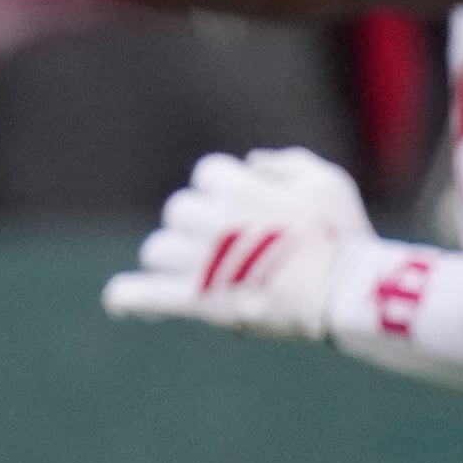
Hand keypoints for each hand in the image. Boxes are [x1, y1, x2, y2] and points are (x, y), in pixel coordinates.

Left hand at [102, 148, 375, 337]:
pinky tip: (118, 301)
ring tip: (201, 271)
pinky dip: (129, 298)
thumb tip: (251, 161)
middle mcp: (210, 221)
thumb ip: (288, 163)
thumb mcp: (328, 184)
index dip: (225, 189)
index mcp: (237, 189)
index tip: (248, 207)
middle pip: (178, 209)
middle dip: (199, 222)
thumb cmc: (341, 237)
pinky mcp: (196, 301)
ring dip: (173, 256)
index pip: (207, 174)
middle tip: (232, 244)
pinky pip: (146, 296)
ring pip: (157, 249)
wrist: (343, 294)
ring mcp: (199, 262)